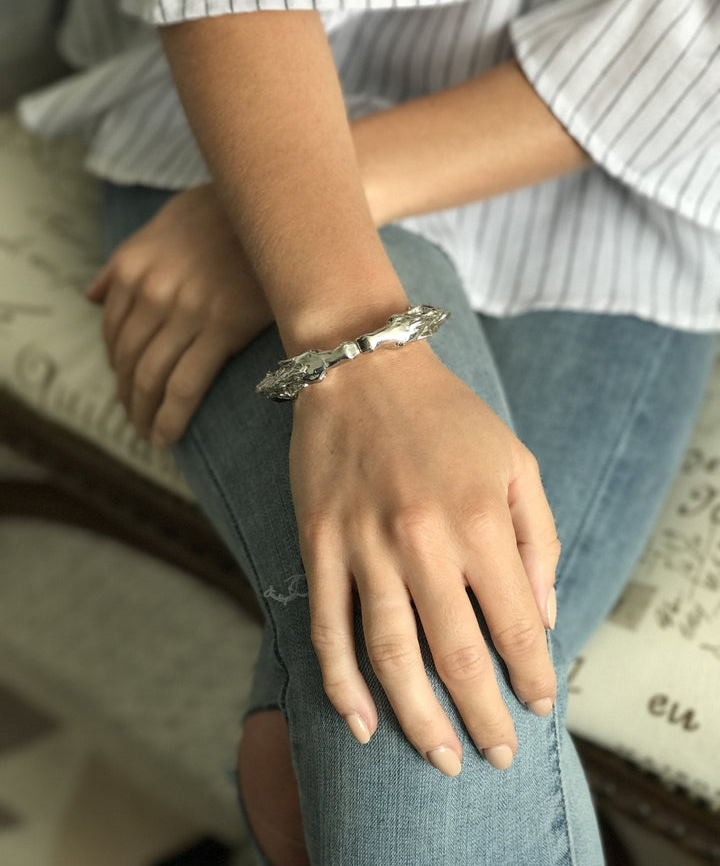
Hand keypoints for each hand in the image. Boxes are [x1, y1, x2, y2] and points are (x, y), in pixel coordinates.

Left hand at [86, 185, 271, 445]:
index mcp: (133, 265)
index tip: (127, 384)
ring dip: (143, 412)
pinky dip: (169, 417)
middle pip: (128, 359)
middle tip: (135, 418)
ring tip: (149, 433)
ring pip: (150, 377)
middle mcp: (151, 289)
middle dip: (127, 396)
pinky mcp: (222, 327)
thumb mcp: (164, 220)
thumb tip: (91, 294)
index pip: (112, 330)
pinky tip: (166, 436)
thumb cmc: (226, 210)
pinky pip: (185, 385)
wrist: (279, 202)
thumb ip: (125, 259)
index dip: (117, 365)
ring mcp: (185, 310)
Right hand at [291, 343, 558, 774]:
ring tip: (440, 757)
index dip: (533, 677)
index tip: (539, 707)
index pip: (517, 625)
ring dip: (418, 719)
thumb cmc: (447, 415)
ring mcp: (364, 545)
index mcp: (480, 520)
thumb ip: (540, 539)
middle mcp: (423, 541)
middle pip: (456, 655)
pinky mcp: (319, 544)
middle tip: (495, 757)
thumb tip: (544, 616)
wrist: (364, 367)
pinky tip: (361, 722)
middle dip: (483, 717)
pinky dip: (342, 683)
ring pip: (390, 655)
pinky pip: (327, 626)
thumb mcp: (516, 462)